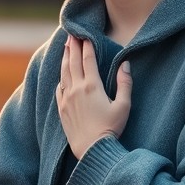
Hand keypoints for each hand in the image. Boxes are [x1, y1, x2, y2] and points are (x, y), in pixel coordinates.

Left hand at [57, 36, 131, 157]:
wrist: (92, 150)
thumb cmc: (111, 129)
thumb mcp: (124, 106)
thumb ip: (125, 83)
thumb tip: (125, 64)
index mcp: (92, 86)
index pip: (88, 60)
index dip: (86, 46)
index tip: (85, 35)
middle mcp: (76, 89)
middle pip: (73, 62)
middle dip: (72, 47)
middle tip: (71, 34)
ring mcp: (66, 99)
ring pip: (64, 73)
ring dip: (65, 59)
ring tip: (65, 48)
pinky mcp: (61, 109)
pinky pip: (59, 88)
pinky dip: (60, 78)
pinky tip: (62, 75)